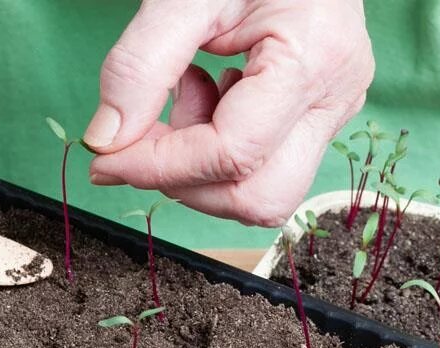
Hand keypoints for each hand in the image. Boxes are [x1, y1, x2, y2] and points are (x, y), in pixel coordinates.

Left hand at [85, 0, 372, 225]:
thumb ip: (139, 67)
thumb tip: (106, 142)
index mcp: (311, 59)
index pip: (232, 154)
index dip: (159, 167)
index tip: (108, 158)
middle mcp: (334, 97)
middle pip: (260, 197)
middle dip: (188, 182)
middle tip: (147, 132)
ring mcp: (331, 110)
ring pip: (263, 192)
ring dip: (203, 164)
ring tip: (188, 91)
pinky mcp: (317, 114)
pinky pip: (264, 163)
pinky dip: (217, 146)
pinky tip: (209, 89)